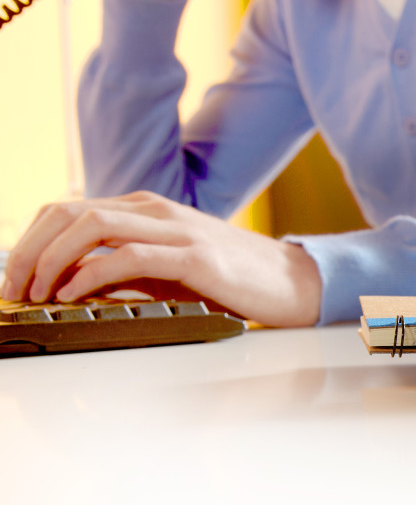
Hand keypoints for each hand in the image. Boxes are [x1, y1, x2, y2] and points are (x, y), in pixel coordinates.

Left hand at [2, 192, 321, 326]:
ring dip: (50, 259)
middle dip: (28, 250)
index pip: (66, 210)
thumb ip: (127, 269)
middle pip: (67, 212)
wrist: (298, 283)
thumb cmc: (238, 281)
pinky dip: (89, 273)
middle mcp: (156, 210)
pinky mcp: (195, 256)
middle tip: (12, 288)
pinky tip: (72, 294)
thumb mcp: (170, 271)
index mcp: (147, 209)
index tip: (13, 277)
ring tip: (35, 293)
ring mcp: (176, 229)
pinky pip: (129, 255)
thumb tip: (73, 285)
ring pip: (90, 225)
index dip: (29, 241)